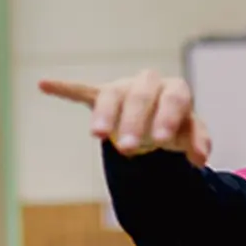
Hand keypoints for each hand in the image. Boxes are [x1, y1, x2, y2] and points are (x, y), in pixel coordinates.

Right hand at [39, 70, 211, 166]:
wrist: (155, 117)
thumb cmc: (174, 125)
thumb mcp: (189, 134)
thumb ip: (198, 142)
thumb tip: (200, 160)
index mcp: (174, 91)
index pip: (174, 98)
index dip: (167, 117)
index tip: (160, 140)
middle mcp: (148, 84)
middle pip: (141, 96)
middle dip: (134, 122)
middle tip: (130, 149)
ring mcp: (123, 89)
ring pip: (112, 96)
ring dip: (105, 115)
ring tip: (97, 135)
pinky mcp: (102, 95)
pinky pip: (82, 90)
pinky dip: (64, 88)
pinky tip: (44, 85)